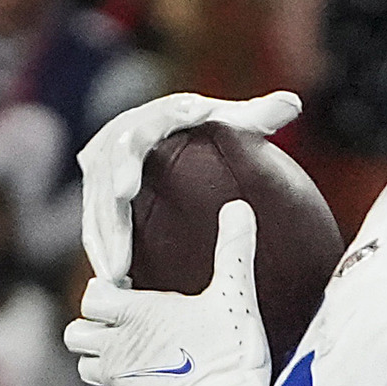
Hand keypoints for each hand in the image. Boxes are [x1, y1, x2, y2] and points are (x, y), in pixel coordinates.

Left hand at [64, 199, 270, 385]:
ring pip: (86, 367)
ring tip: (131, 351)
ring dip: (101, 358)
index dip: (104, 292)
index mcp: (133, 315)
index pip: (91, 297)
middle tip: (123, 322)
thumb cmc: (226, 357)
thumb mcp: (234, 297)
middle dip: (92, 326)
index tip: (126, 291)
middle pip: (76, 333)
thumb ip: (233, 251)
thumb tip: (238, 207)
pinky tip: (152, 384)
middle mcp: (116, 349)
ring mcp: (120, 384)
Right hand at [73, 86, 303, 284]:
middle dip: (110, 202)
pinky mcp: (96, 191)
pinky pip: (94, 224)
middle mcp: (120, 138)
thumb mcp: (231, 120)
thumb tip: (292, 104)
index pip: (141, 132)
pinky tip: (114, 281)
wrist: (163, 129)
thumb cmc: (204, 126)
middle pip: (108, 171)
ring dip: (105, 239)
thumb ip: (257, 115)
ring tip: (117, 274)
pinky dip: (102, 250)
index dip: (130, 159)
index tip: (128, 188)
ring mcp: (102, 166)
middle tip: (120, 224)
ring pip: (96, 205)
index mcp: (152, 118)